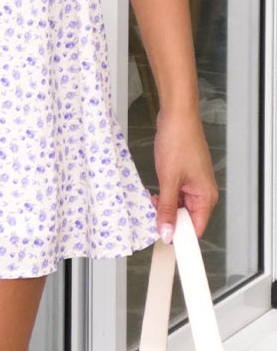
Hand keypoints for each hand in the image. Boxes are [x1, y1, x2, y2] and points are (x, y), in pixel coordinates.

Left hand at [151, 105, 218, 242]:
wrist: (176, 115)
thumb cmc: (178, 141)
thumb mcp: (169, 179)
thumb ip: (167, 208)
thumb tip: (167, 233)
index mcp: (206, 197)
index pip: (196, 229)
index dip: (181, 238)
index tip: (164, 243)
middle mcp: (203, 192)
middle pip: (187, 218)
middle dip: (170, 219)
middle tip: (153, 216)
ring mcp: (194, 183)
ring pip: (179, 206)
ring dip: (165, 206)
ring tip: (152, 200)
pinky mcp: (184, 174)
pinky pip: (175, 193)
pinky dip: (165, 195)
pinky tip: (154, 192)